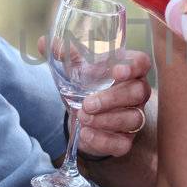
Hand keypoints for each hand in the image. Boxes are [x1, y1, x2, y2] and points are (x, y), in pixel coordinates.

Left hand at [35, 40, 152, 158]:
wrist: (81, 116)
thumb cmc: (86, 86)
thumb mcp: (75, 69)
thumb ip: (64, 55)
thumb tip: (45, 43)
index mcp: (128, 70)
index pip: (142, 63)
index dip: (133, 67)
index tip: (116, 72)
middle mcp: (137, 93)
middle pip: (138, 92)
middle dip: (112, 98)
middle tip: (87, 104)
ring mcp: (134, 117)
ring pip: (133, 119)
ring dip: (106, 120)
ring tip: (82, 117)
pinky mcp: (126, 140)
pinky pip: (122, 143)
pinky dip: (103, 139)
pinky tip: (86, 133)